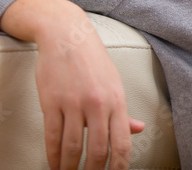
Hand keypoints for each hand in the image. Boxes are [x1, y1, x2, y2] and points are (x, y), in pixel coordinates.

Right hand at [0, 0, 144, 169]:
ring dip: (70, 168)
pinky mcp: (52, 102)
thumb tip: (138, 130)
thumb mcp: (114, 83)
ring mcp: (74, 103)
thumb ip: (123, 111)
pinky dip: (53, 156)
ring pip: (73, 148)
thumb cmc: (93, 61)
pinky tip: (54, 165)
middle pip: (98, 150)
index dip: (118, 167)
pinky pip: (53, 137)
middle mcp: (98, 104)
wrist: (67, 35)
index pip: (122, 143)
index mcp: (117, 101)